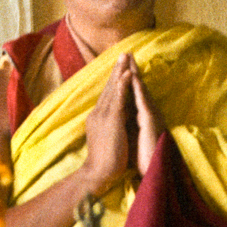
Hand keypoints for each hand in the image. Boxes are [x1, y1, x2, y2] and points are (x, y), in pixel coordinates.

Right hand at [82, 55, 134, 194]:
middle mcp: (99, 112)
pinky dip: (122, 85)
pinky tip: (128, 74)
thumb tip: (119, 117)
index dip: (114, 79)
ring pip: (113, 88)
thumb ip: (111, 124)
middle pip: (109, 86)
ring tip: (126, 56)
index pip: (108, 94)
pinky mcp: (111, 120)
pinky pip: (118, 99)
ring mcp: (104, 115)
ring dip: (120, 71)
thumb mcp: (107, 136)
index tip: (121, 66)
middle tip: (124, 53)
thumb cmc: (105, 160)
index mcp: (99, 116)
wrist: (98, 173)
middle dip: (117, 69)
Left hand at [129, 57, 165, 174]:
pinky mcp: (150, 120)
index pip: (133, 93)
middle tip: (127, 53)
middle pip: (138, 87)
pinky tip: (132, 77)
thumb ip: (127, 121)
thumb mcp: (131, 133)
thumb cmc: (141, 156)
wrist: (150, 169)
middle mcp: (147, 112)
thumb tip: (120, 114)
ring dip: (135, 73)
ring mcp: (150, 115)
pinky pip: (142, 100)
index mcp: (141, 115)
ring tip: (129, 58)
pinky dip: (137, 88)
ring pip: (141, 90)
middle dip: (131, 70)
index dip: (127, 78)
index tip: (121, 65)